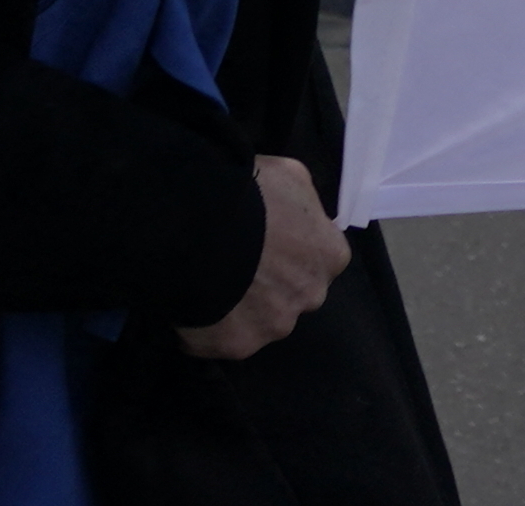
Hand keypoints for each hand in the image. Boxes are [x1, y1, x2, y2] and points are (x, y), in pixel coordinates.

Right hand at [179, 154, 348, 362]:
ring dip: (241, 308)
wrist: (204, 229)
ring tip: (211, 283)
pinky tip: (194, 301)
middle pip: (293, 294)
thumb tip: (295, 218)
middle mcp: (309, 297)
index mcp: (330, 256)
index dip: (292, 251)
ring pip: (260, 321)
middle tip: (240, 264)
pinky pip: (222, 339)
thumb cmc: (255, 195)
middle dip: (272, 284)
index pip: (319, 259)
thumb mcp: (291, 178)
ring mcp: (272, 326)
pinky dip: (209, 327)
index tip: (268, 243)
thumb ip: (303, 205)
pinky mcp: (235, 346)